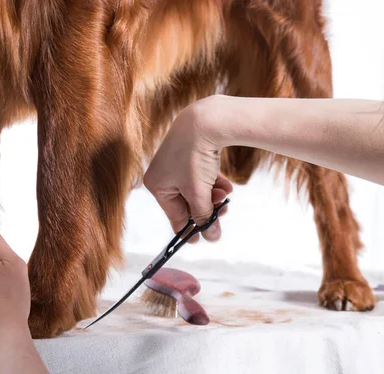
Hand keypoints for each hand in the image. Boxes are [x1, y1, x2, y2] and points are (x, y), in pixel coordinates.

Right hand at [144, 97, 232, 241]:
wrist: (205, 121)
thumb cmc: (195, 157)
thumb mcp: (198, 193)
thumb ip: (204, 217)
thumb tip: (211, 238)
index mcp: (157, 185)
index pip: (174, 215)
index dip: (188, 229)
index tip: (199, 241)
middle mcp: (162, 174)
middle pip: (187, 202)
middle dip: (206, 208)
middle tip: (222, 214)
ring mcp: (176, 162)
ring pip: (196, 189)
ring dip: (212, 196)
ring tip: (226, 197)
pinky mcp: (190, 153)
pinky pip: (200, 176)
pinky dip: (213, 182)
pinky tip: (226, 185)